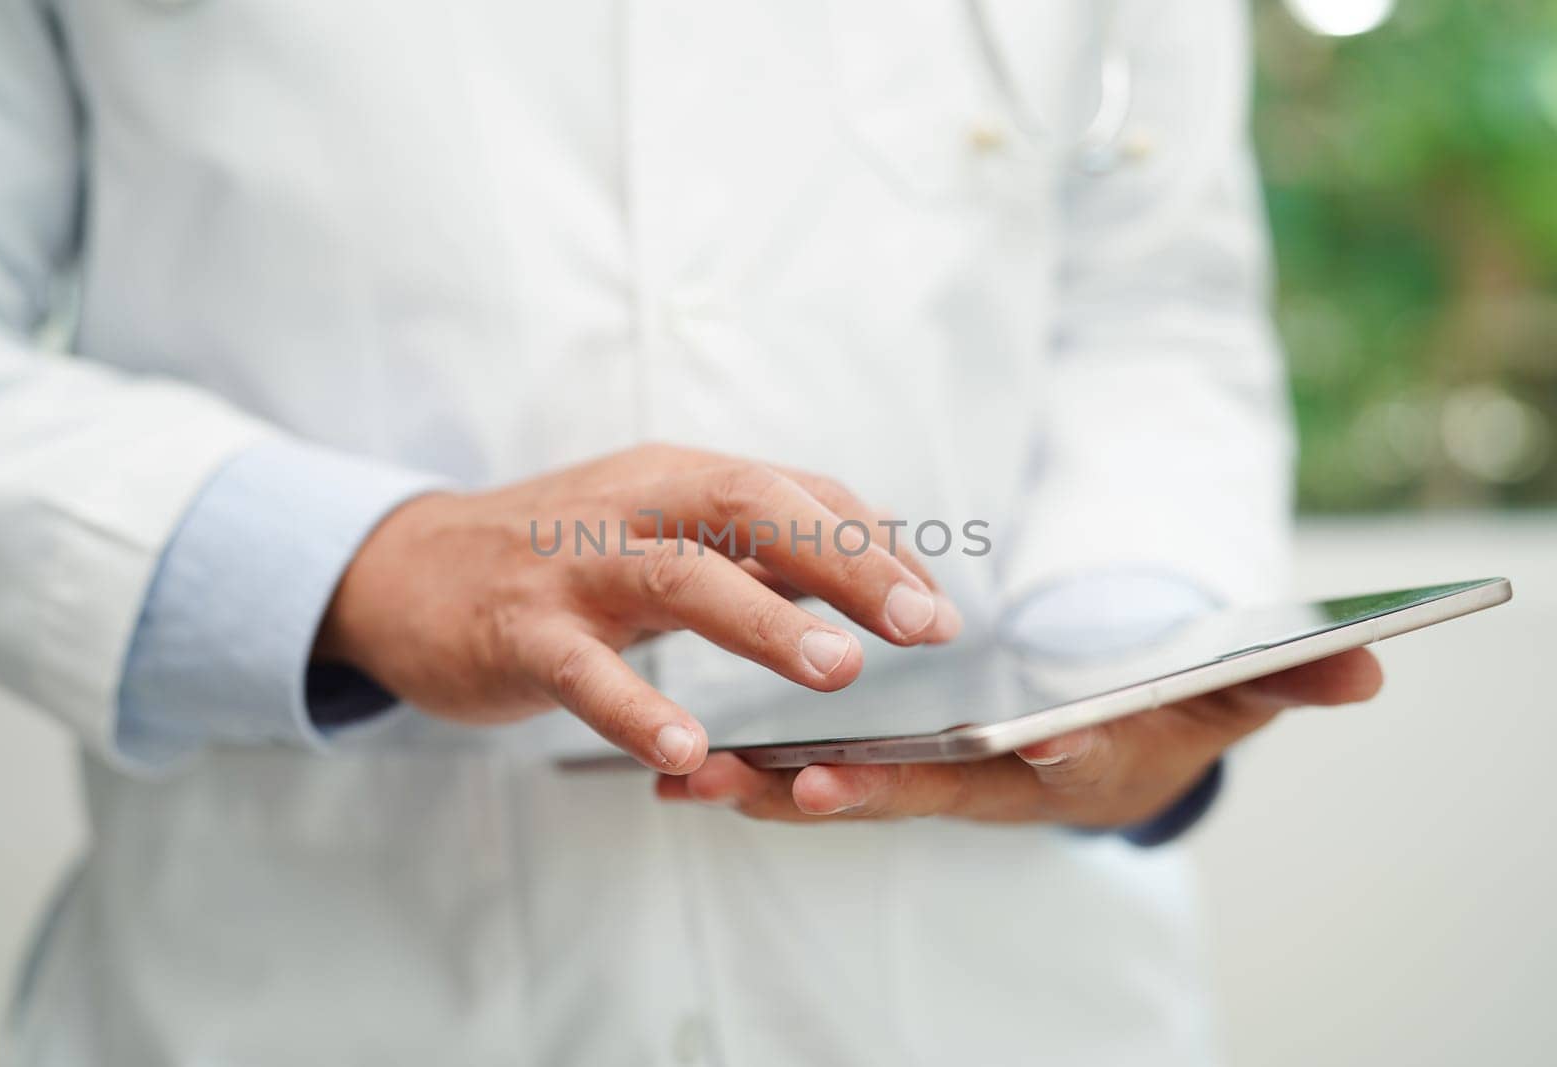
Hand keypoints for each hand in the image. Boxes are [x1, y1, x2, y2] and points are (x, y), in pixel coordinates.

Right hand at [315, 444, 960, 771]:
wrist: (405, 569)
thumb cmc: (557, 557)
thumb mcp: (660, 530)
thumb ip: (756, 544)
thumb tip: (877, 548)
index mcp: (679, 480)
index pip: (798, 495)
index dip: (875, 548)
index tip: (938, 610)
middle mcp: (635, 507)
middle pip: (751, 508)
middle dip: (845, 563)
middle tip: (920, 626)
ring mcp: (574, 566)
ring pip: (677, 577)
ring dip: (763, 620)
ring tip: (837, 668)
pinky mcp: (520, 631)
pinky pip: (584, 670)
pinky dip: (635, 707)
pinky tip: (685, 749)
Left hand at [655, 647, 1381, 823]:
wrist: (1116, 744)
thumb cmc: (1166, 716)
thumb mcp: (1228, 695)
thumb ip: (1284, 680)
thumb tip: (1369, 664)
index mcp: (1066, 761)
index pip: (1035, 767)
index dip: (1005, 760)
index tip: (956, 753)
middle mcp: (991, 784)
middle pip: (917, 792)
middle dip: (846, 793)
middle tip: (769, 786)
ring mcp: (935, 782)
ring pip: (849, 793)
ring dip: (770, 788)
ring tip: (691, 779)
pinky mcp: (892, 768)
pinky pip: (820, 777)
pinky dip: (757, 779)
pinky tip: (690, 773)